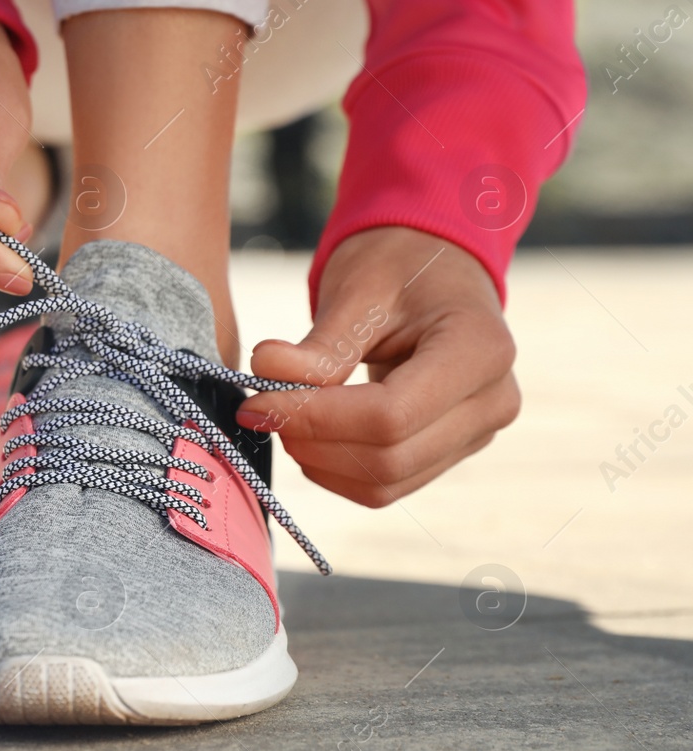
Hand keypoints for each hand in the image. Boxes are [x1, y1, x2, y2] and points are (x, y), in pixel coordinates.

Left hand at [235, 227, 519, 506]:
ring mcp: (476, 434)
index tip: (257, 402)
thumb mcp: (359, 289)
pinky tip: (307, 433)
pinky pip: (387, 485)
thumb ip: (318, 344)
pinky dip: (335, 470)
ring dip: (318, 461)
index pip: (390, 416)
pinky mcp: (450, 452)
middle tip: (258, 409)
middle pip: (389, 457)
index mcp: (480, 350)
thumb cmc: (400, 265)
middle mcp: (492, 402)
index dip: (315, 418)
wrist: (435, 268)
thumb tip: (264, 371)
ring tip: (281, 415)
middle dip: (312, 441)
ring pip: (385, 482)